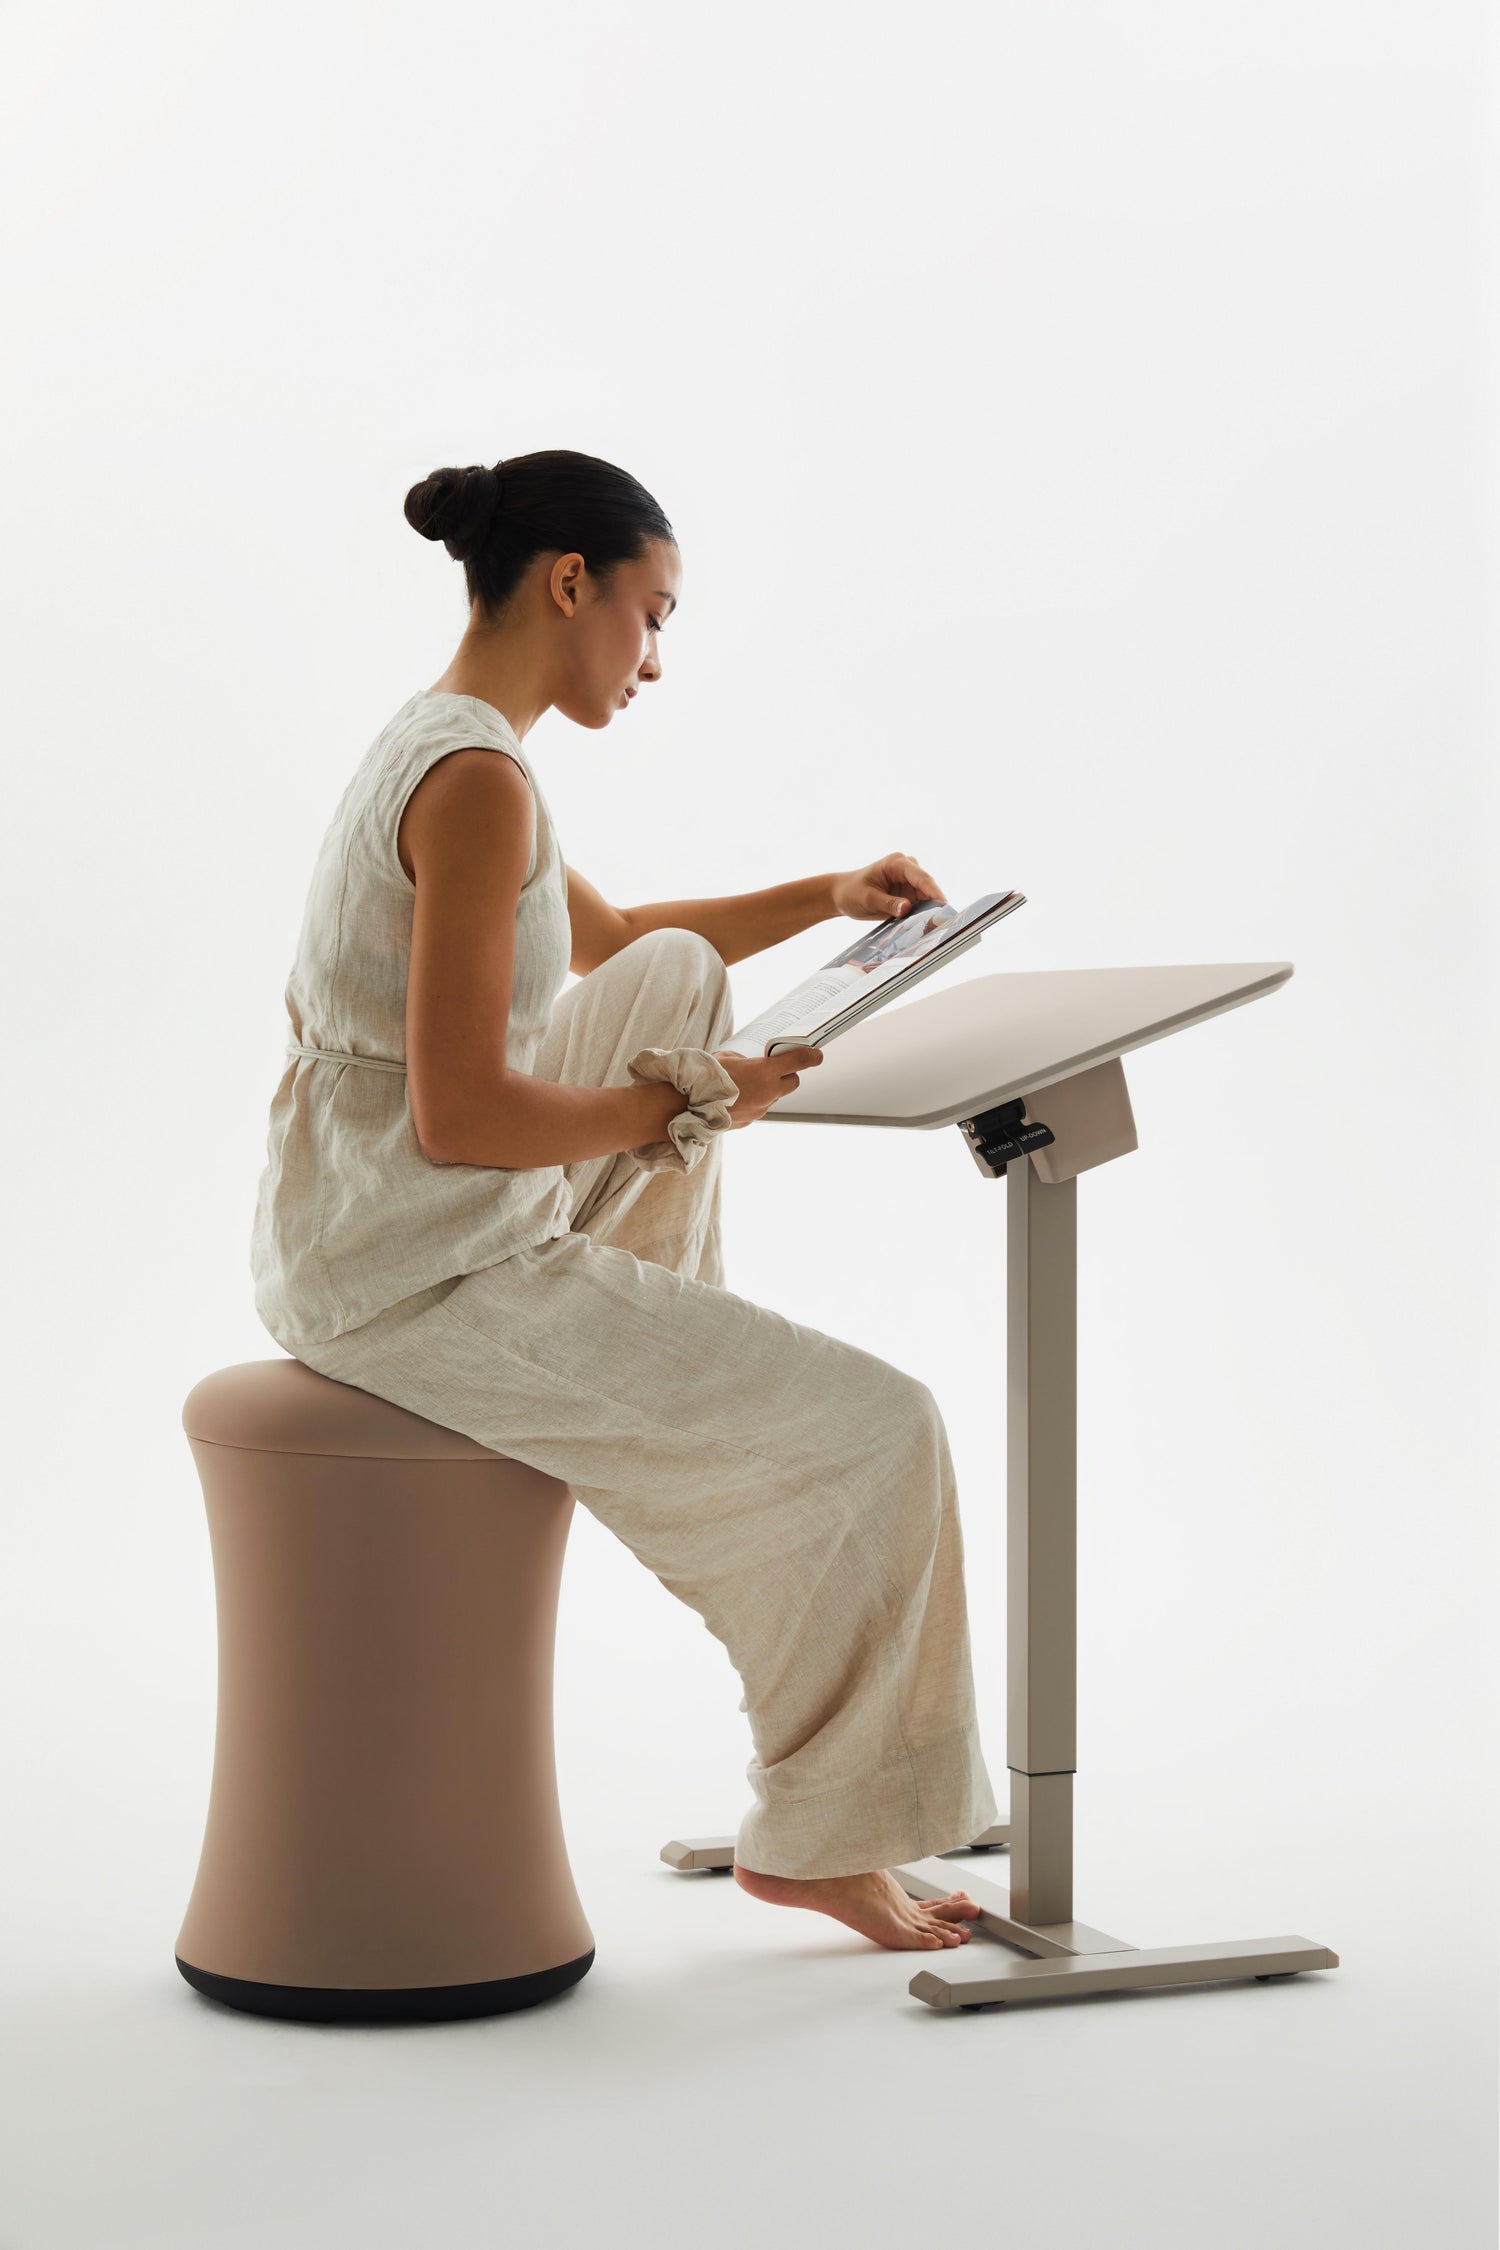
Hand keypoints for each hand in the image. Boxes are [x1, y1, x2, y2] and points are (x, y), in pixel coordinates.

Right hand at [711, 1044, 823, 1127]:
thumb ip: (746, 1061)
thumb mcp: (727, 1057)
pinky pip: (758, 1109)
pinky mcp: (749, 1121)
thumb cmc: (705, 1075)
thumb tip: (751, 1066)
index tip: (817, 1054)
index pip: (799, 1061)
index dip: (811, 1056)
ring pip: (773, 1097)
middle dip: (788, 1074)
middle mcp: (768, 1092)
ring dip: (767, 1090)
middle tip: (775, 1068)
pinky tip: (735, 1098)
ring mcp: (760, 1109)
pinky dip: (752, 1102)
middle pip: (793, 1082)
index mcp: (764, 1071)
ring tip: (746, 1084)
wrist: (686, 1103)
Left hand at [829, 853, 947, 923]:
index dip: (934, 891)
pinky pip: (920, 905)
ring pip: (927, 898)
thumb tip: (907, 908)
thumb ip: (888, 903)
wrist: (841, 895)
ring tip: (935, 927)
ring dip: (930, 911)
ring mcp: (909, 882)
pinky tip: (925, 927)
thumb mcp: (867, 899)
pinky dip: (923, 915)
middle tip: (942, 921)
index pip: (921, 877)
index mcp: (896, 863)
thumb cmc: (851, 892)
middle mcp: (907, 870)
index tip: (943, 904)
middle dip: (935, 903)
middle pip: (928, 887)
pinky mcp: (908, 894)